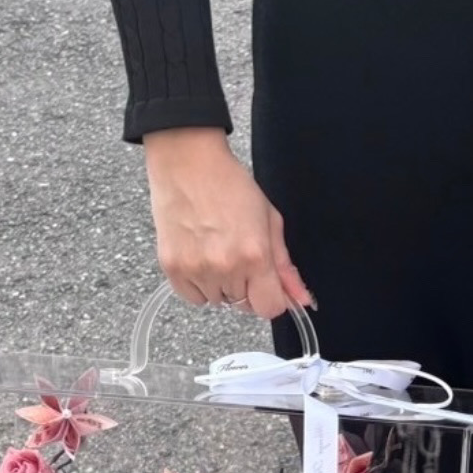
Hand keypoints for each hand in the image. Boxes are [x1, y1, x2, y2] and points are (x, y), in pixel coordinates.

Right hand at [143, 128, 313, 321]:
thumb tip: (301, 298)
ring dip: (221, 285)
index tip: (267, 285)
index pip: (270, 308)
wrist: (188, 163)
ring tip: (215, 250)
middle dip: (246, 286)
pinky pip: (192, 298)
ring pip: (218, 301)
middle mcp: (225, 267)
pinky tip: (199, 256)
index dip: (272, 298)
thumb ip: (285, 265)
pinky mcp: (172, 268)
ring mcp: (196, 270)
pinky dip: (197, 285)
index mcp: (255, 255)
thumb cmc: (230, 185)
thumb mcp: (269, 221)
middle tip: (237, 253)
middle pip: (244, 305)